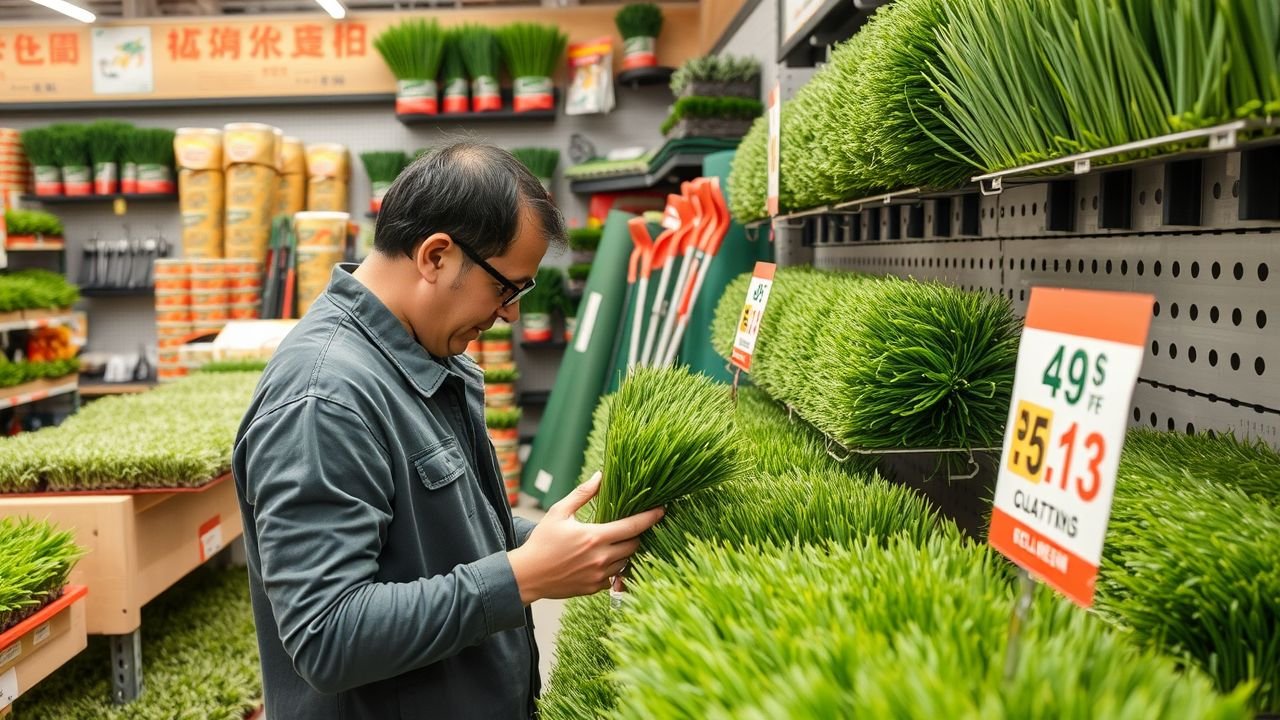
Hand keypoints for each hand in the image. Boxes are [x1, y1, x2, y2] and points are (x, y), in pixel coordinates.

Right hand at [507, 472, 663, 603]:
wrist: (527, 576)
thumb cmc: (541, 542)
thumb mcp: (559, 512)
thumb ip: (582, 493)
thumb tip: (600, 476)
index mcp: (594, 537)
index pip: (633, 526)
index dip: (651, 517)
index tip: (662, 509)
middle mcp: (601, 558)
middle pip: (635, 544)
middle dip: (638, 534)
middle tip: (635, 524)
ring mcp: (599, 576)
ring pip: (628, 561)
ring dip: (628, 550)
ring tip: (622, 540)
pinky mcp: (595, 588)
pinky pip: (616, 576)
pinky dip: (617, 566)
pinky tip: (609, 557)